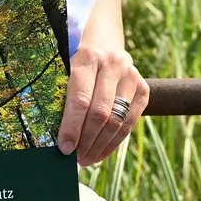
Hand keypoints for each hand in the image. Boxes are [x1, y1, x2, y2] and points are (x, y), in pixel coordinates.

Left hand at [57, 41, 148, 166]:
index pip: (80, 99)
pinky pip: (130, 122)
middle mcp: (113, 64)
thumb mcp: (66, 68)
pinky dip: (114, 142)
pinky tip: (101, 153)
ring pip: (117, 120)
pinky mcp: (143, 88)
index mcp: (87, 58)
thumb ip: (62, 97)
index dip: (72, 127)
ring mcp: (131, 76)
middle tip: (75, 159)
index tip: (64, 148)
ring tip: (86, 160)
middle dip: (86, 140)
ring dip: (100, 145)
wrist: (104, 40)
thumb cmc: (77, 62)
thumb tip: (58, 139)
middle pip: (100, 112)